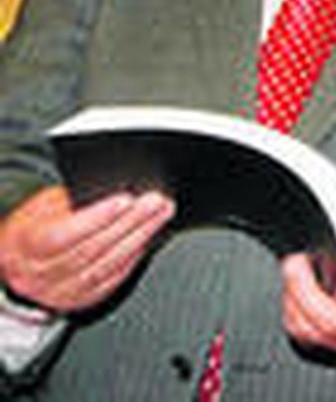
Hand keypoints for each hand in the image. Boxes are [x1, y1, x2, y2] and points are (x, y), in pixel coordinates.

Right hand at [0, 185, 173, 312]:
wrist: (17, 258)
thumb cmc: (35, 225)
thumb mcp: (44, 206)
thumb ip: (74, 203)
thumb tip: (117, 193)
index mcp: (24, 245)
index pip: (61, 236)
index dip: (96, 219)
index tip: (125, 200)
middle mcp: (37, 275)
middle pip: (90, 251)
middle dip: (130, 224)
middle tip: (156, 204)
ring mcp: (56, 292)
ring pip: (104, 269)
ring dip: (139, 241)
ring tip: (160, 217)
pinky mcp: (77, 301)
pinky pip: (110, 282)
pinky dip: (133, 260)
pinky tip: (149, 241)